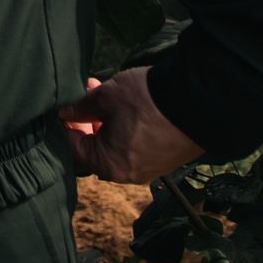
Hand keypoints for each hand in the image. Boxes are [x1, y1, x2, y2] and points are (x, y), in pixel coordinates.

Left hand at [62, 68, 201, 182]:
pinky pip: (135, 144)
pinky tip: (126, 101)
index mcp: (109, 166)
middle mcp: (128, 174)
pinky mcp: (164, 158)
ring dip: (105, 117)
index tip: (63, 105)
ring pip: (115, 143)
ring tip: (104, 88)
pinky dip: (125, 125)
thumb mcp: (105, 97)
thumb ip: (80, 107)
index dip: (66, 124)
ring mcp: (149, 168)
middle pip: (95, 147)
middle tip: (86, 90)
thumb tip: (64, 112)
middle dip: (87, 117)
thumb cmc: (147, 101)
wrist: (199, 102)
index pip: (74, 148)